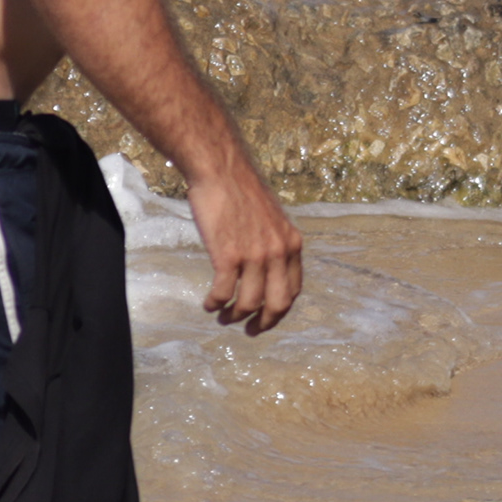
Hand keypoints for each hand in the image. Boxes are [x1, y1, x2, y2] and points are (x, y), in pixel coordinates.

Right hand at [184, 159, 301, 334]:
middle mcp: (278, 253)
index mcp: (292, 244)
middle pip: (278, 303)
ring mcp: (254, 255)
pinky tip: (208, 304)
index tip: (266, 318)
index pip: (293, 289)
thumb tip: (264, 265)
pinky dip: (215, 303)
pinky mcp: (228, 255)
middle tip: (251, 331)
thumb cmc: (240, 189)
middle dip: (264, 323)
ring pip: (248, 302)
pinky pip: (224, 292)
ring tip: (222, 318)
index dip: (280, 310)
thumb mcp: (271, 218)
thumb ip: (273, 242)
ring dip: (234, 316)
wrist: (221, 170)